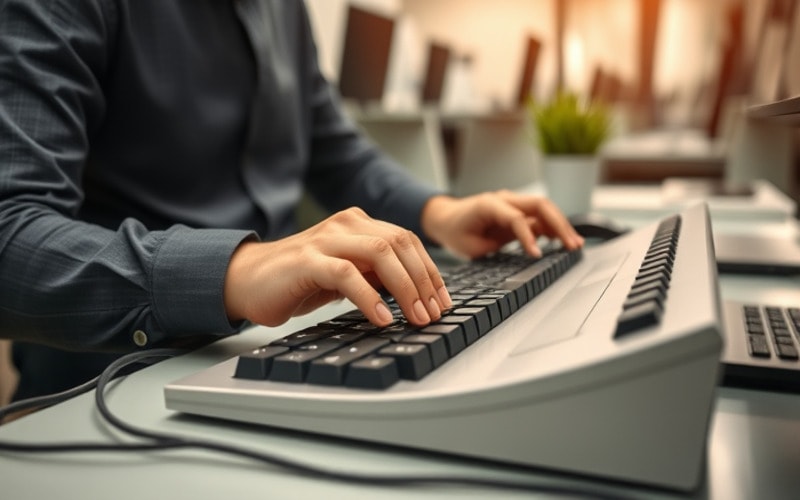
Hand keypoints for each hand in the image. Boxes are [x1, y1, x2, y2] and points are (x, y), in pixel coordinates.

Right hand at [223, 207, 451, 327]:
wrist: (246, 281)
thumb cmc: (298, 281)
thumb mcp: (346, 275)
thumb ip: (375, 274)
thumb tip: (415, 292)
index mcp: (357, 224)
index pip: (407, 241)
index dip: (430, 272)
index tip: (443, 302)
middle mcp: (345, 224)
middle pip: (400, 244)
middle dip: (424, 281)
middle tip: (434, 314)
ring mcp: (326, 239)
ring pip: (380, 253)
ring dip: (405, 288)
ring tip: (416, 318)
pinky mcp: (307, 260)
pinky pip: (347, 274)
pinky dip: (370, 298)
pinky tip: (382, 319)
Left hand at [420, 190, 583, 258]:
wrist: (447, 218)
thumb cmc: (456, 231)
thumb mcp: (469, 246)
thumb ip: (495, 246)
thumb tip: (526, 248)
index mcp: (489, 204)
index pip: (517, 218)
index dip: (529, 237)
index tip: (537, 255)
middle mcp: (505, 199)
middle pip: (540, 205)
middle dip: (559, 224)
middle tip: (572, 245)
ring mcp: (513, 203)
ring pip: (545, 209)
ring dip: (562, 225)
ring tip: (575, 244)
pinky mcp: (518, 211)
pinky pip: (540, 216)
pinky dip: (554, 227)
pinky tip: (564, 241)